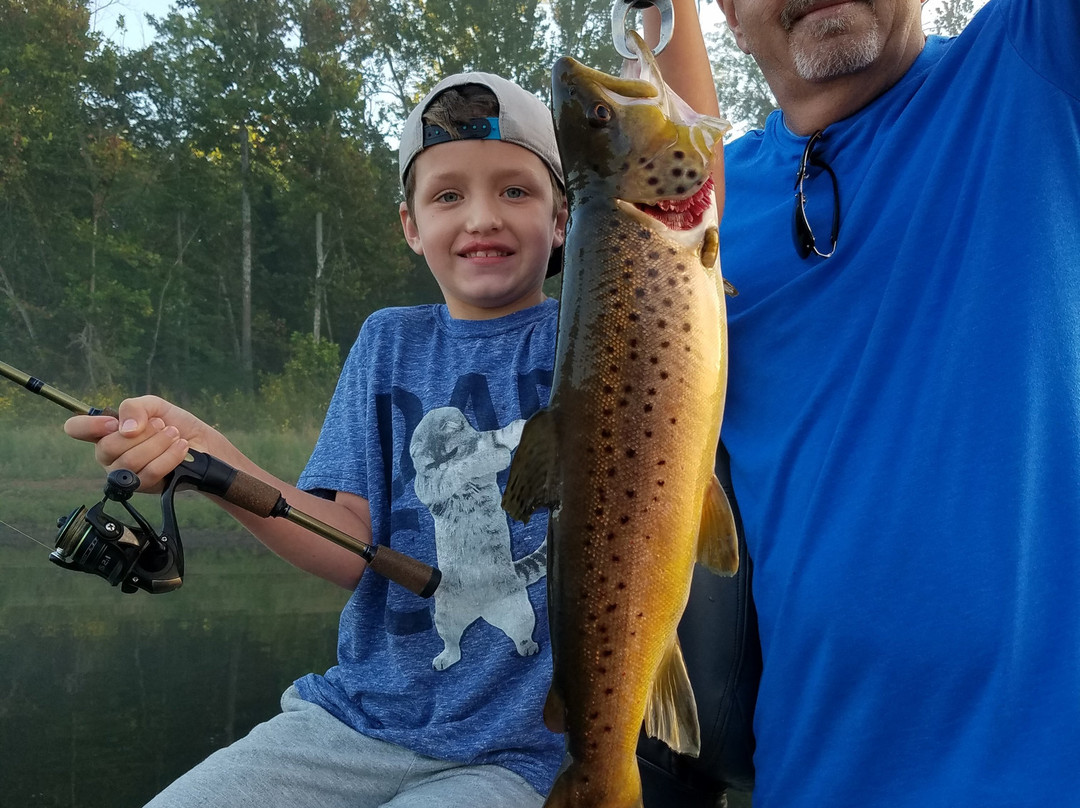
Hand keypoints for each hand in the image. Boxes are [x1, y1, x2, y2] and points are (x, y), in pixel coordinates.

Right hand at [64, 395, 208, 492]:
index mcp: (105, 431)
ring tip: (174, 435)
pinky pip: (149, 473)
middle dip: (142, 433)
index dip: (89, 426)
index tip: (113, 423)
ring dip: (158, 443)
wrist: (201, 443)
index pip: (76, 428)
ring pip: (130, 461)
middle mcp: (109, 454)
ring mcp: (124, 474)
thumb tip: (125, 429)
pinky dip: (169, 457)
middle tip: (161, 425)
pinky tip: (180, 448)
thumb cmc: (173, 423)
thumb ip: (135, 407)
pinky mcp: (143, 487)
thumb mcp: (153, 405)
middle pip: (108, 447)